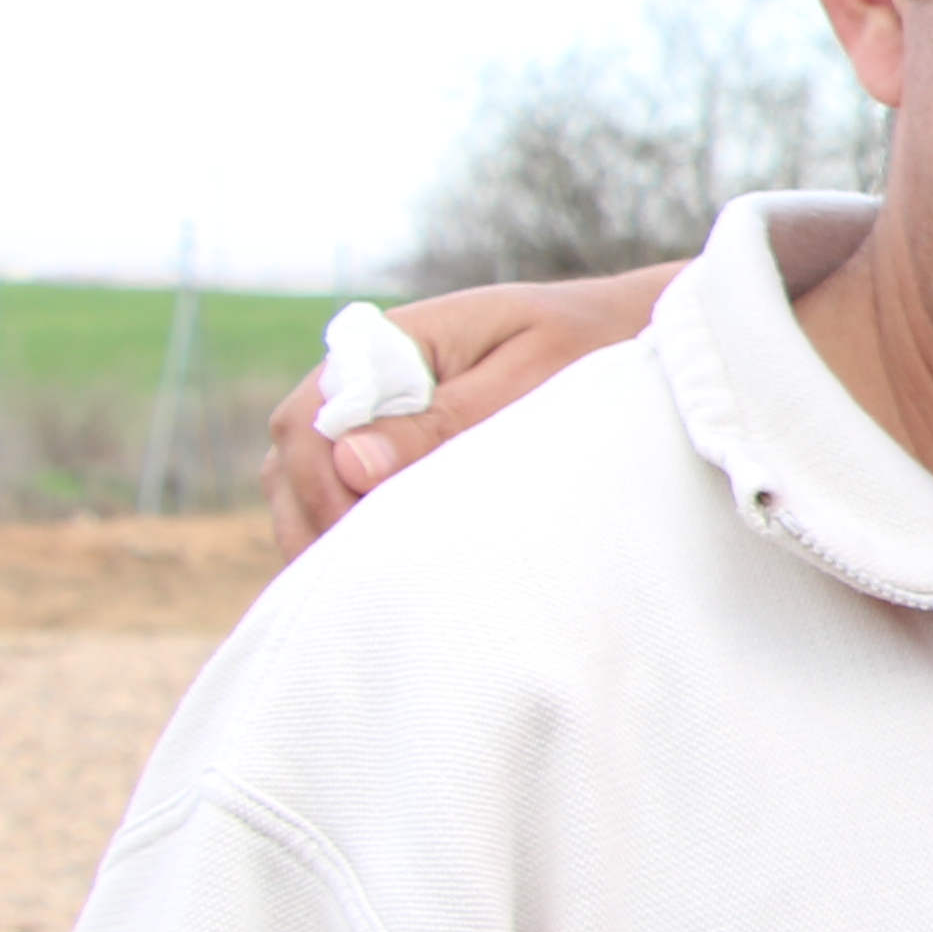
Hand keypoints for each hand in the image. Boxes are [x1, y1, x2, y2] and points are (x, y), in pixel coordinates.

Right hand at [260, 269, 675, 557]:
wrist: (636, 335)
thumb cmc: (590, 347)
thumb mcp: (530, 377)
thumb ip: (447, 418)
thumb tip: (352, 463)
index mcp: (394, 342)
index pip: (310, 419)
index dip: (317, 488)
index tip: (354, 544)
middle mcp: (371, 374)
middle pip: (296, 454)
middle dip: (310, 521)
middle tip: (350, 593)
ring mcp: (383, 409)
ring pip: (311, 476)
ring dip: (323, 530)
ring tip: (361, 596)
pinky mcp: (403, 440)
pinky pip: (348, 488)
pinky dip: (351, 528)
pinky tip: (378, 578)